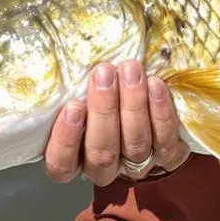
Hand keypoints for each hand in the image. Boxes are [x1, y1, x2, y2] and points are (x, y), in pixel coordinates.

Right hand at [43, 60, 191, 184]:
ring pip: (134, 145)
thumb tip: (50, 52)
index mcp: (74, 158)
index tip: (73, 106)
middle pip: (102, 153)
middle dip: (104, 110)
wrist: (148, 97)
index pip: (62, 164)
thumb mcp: (80, 91)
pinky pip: (165, 143)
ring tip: (131, 70)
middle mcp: (104, 168)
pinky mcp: (168, 158)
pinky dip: (161, 114)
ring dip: (133, 106)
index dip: (65, 140)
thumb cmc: (104, 91)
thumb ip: (71, 86)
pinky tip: (156, 85)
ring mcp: (138, 166)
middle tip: (103, 73)